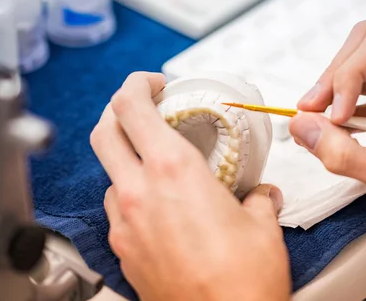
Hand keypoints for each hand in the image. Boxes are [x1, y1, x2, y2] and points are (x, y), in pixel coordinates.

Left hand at [90, 72, 290, 300]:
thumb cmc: (243, 281)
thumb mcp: (262, 225)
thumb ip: (258, 199)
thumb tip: (260, 195)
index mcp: (173, 172)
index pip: (131, 106)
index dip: (137, 84)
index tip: (153, 84)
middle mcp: (140, 193)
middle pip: (104, 131)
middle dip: (119, 110)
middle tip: (143, 108)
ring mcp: (125, 224)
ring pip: (110, 174)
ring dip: (127, 159)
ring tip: (158, 166)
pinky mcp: (124, 251)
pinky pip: (117, 210)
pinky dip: (131, 196)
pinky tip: (159, 208)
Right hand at [289, 21, 365, 291]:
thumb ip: (342, 151)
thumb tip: (299, 125)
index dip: (348, 75)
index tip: (334, 116)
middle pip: (365, 47)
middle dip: (334, 78)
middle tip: (311, 112)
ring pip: (357, 64)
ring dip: (331, 91)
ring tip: (314, 122)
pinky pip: (358, 90)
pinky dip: (338, 108)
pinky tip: (326, 130)